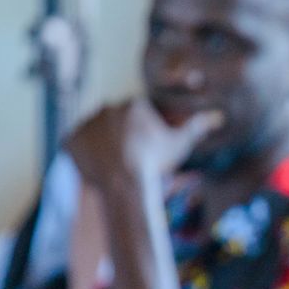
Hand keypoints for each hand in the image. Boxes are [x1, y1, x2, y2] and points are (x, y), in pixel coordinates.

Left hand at [64, 99, 221, 185]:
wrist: (125, 183)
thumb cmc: (155, 162)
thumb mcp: (180, 144)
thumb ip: (196, 126)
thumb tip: (218, 116)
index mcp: (132, 104)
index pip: (140, 112)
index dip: (146, 131)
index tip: (149, 147)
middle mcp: (106, 108)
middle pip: (117, 120)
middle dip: (124, 135)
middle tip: (134, 157)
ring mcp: (86, 124)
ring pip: (97, 132)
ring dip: (104, 143)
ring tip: (116, 164)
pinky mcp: (70, 141)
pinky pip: (78, 145)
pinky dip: (86, 154)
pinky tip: (99, 167)